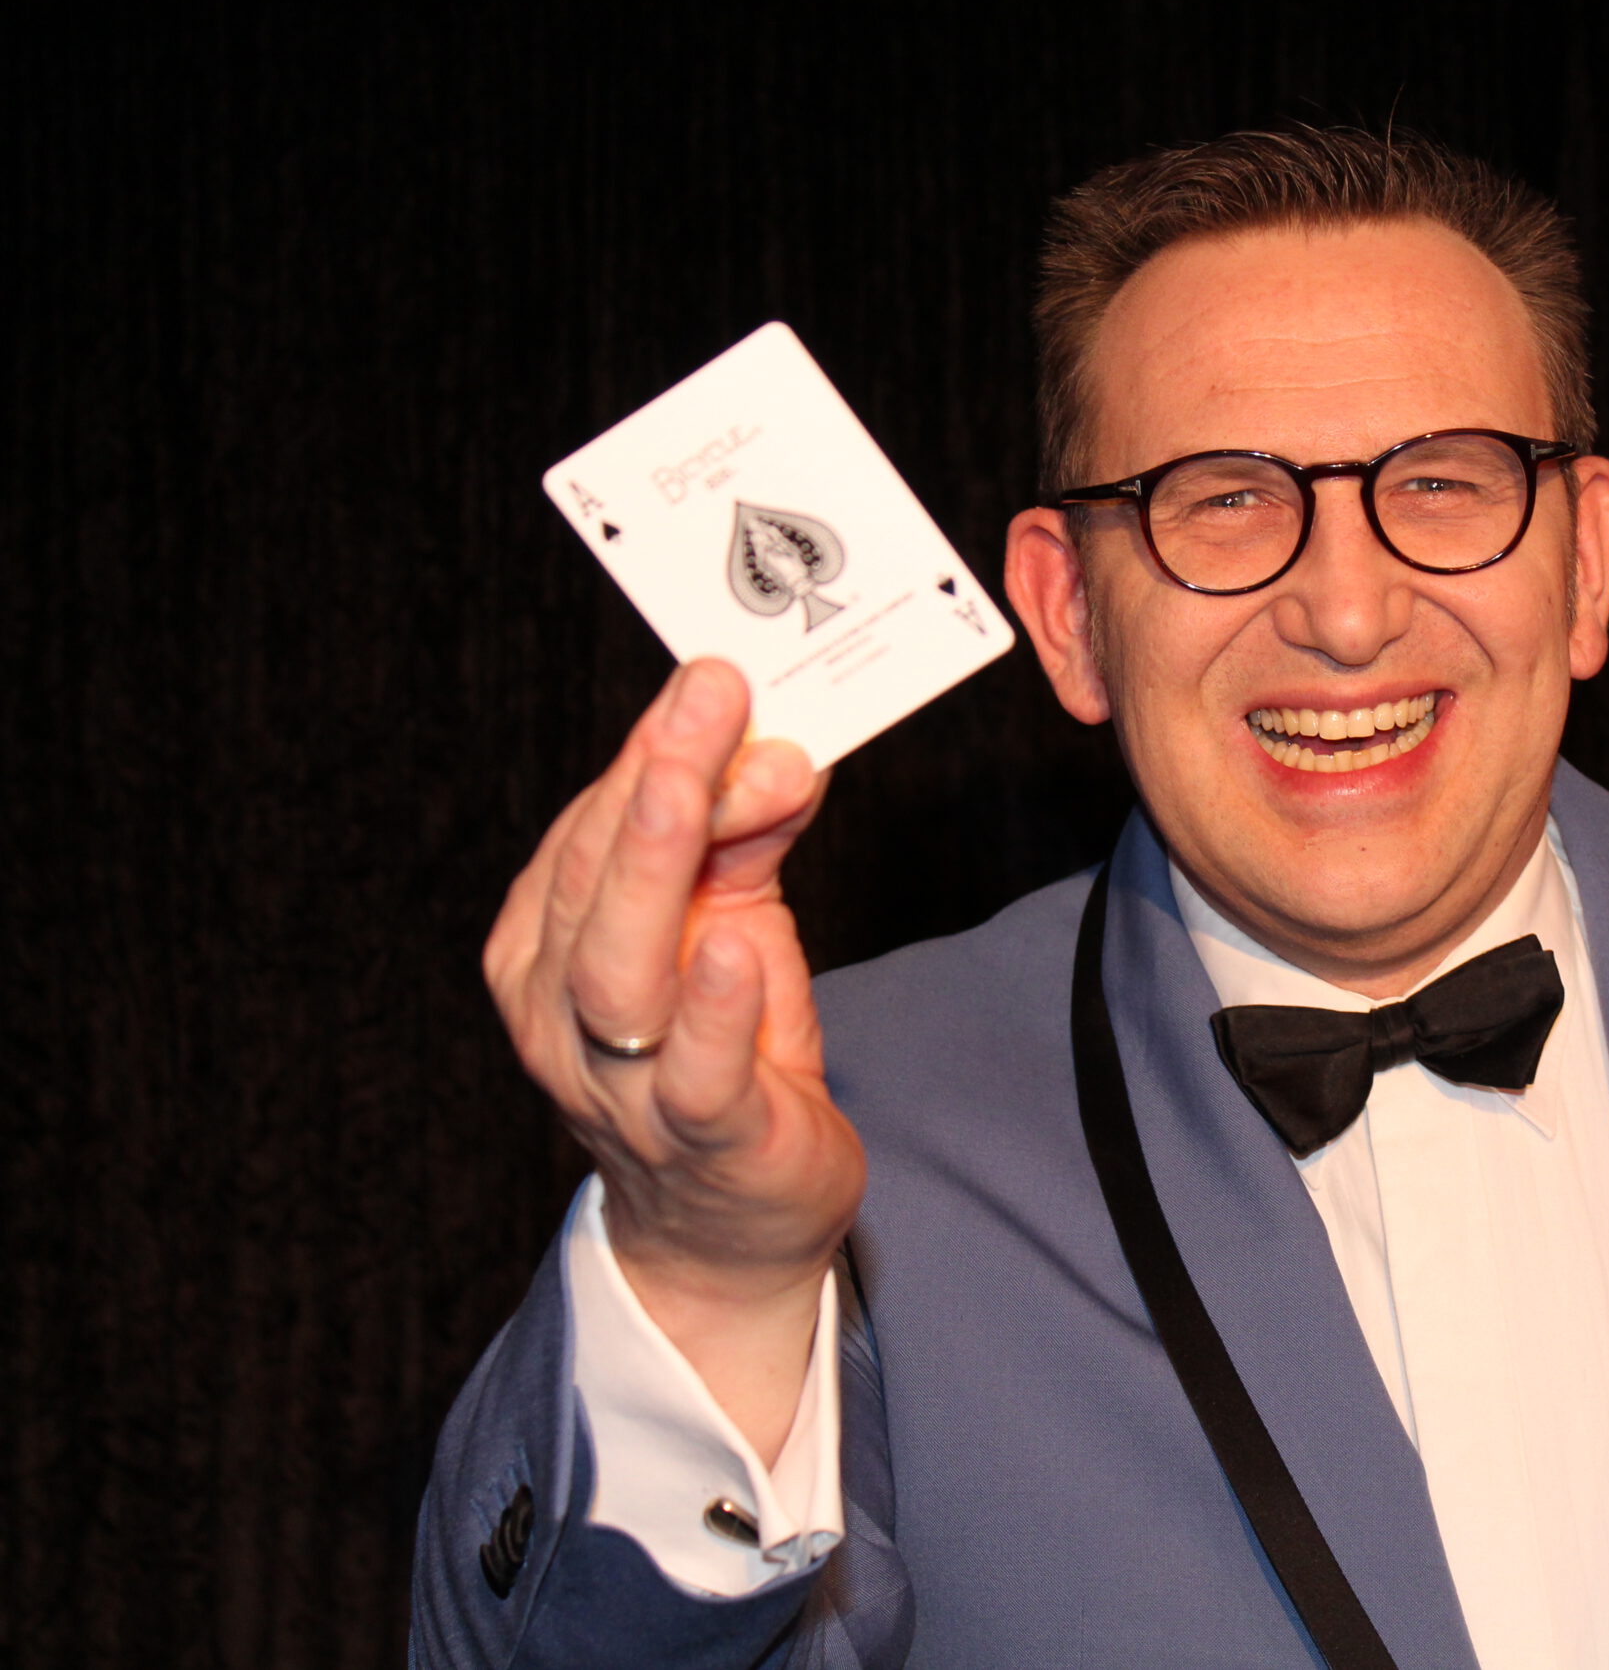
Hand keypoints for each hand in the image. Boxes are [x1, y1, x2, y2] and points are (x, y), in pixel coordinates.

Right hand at [484, 659, 860, 1456]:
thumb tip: (776, 747)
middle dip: (650, 784)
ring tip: (698, 789)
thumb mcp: (732, 920)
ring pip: (616, 976)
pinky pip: (696, 1075)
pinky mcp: (706, 1141)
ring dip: (656, 870)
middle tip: (710, 696)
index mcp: (548, 948)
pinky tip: (738, 947)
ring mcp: (624, 1086)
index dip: (649, 751)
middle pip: (590, 889)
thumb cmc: (723, 1049)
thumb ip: (746, 834)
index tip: (711, 677)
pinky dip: (713, 1009)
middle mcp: (561, 1015)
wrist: (735, 1217)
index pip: (587, 833)